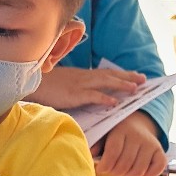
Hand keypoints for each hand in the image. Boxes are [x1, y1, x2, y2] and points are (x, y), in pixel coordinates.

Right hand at [29, 65, 144, 109]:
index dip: (122, 74)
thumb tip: (89, 93)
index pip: (107, 72)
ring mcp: (80, 85)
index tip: (137, 75)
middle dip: (128, 77)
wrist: (31, 83)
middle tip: (144, 80)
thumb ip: (78, 86)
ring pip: (105, 83)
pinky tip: (114, 103)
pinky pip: (92, 96)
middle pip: (110, 75)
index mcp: (83, 75)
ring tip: (135, 89)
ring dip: (121, 85)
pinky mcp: (73, 94)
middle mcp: (84, 77)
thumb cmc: (46, 85)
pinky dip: (104, 98)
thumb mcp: (65, 83)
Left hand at [93, 112, 166, 175]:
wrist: (138, 124)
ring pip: (139, 170)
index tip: (101, 169)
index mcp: (121, 130)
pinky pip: (157, 169)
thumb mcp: (105, 134)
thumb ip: (97, 144)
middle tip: (112, 171)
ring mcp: (151, 144)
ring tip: (124, 172)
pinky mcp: (161, 151)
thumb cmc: (118, 133)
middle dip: (115, 172)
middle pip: (125, 164)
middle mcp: (138, 136)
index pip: (113, 152)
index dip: (105, 165)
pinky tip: (139, 173)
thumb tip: (92, 153)